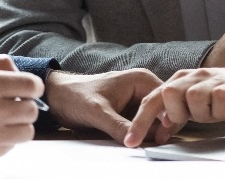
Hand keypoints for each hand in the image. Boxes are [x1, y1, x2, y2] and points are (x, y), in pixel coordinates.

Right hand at [0, 54, 42, 168]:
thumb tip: (19, 71)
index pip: (32, 85)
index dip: (32, 87)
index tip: (27, 90)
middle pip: (32, 111)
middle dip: (24, 107)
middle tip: (12, 107)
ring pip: (27, 132)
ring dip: (19, 126)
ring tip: (2, 122)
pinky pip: (10, 147)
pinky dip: (5, 141)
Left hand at [45, 68, 177, 145]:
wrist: (57, 97)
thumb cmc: (75, 96)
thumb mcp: (97, 112)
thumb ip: (118, 126)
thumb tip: (136, 142)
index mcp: (141, 80)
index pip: (167, 101)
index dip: (166, 120)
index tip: (158, 138)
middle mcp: (144, 89)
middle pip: (167, 112)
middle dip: (162, 129)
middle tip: (155, 144)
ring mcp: (139, 102)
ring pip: (157, 122)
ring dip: (154, 134)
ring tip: (146, 144)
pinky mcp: (132, 114)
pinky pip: (146, 127)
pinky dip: (145, 136)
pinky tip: (139, 142)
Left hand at [123, 61, 224, 147]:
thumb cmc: (223, 94)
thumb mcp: (195, 104)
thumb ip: (176, 113)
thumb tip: (159, 131)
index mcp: (180, 80)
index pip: (152, 99)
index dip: (140, 121)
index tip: (131, 142)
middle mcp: (193, 76)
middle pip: (169, 93)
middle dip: (176, 114)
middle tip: (191, 119)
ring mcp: (212, 79)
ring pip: (194, 98)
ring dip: (203, 114)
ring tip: (215, 112)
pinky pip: (219, 100)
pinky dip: (221, 111)